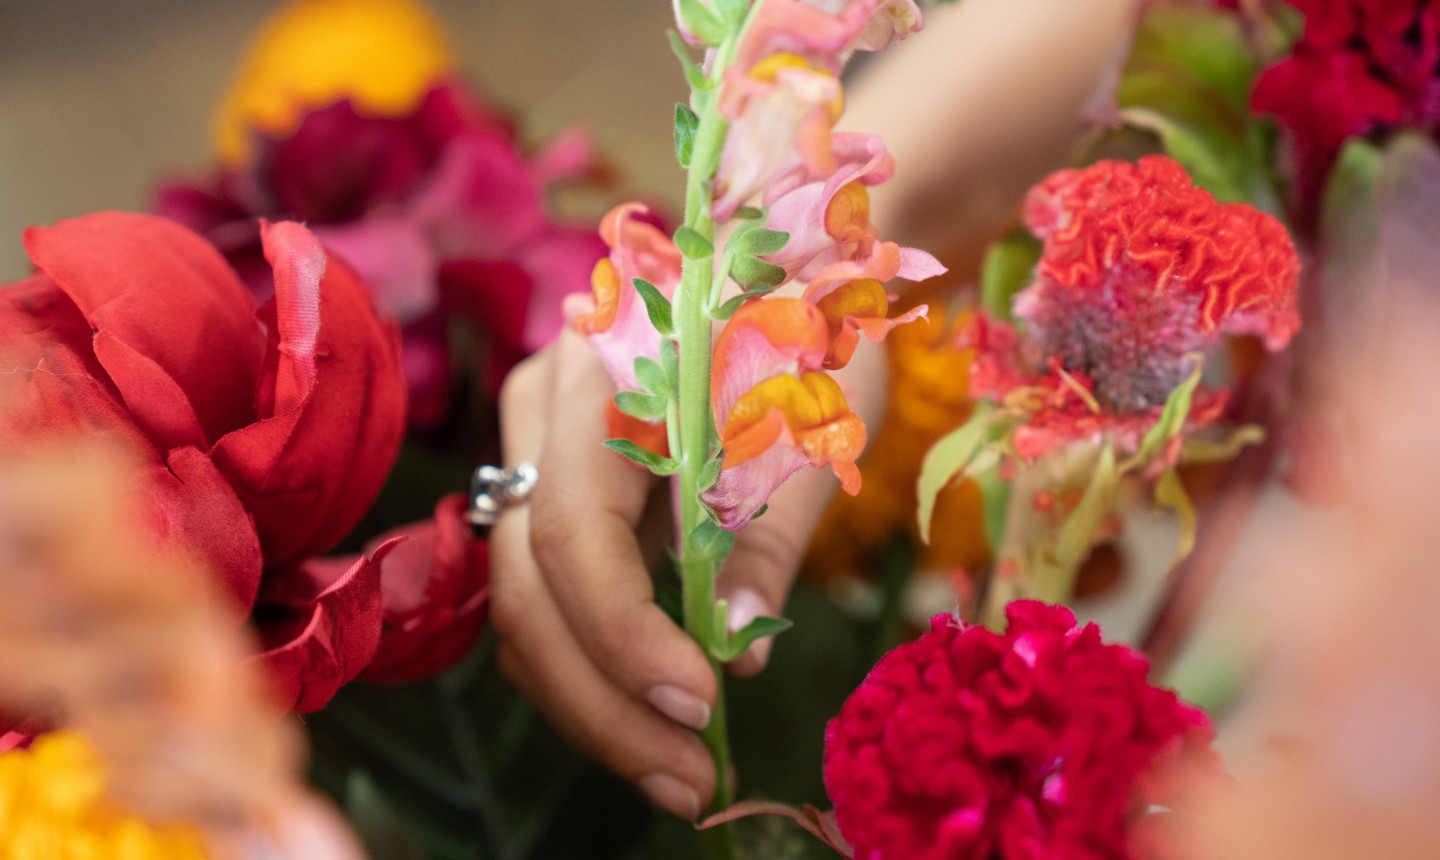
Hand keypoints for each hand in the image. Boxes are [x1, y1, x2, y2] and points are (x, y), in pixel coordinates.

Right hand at [489, 325, 881, 817]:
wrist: (784, 256)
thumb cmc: (809, 324)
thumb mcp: (809, 424)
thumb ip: (766, 534)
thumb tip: (735, 648)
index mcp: (598, 372)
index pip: (572, 529)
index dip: (623, 633)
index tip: (700, 705)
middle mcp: (539, 409)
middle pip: (527, 582)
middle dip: (602, 697)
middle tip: (688, 780)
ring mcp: (534, 447)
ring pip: (523, 601)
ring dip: (592, 698)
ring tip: (677, 769)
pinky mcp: (553, 486)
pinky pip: (546, 590)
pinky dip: (590, 660)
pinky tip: (648, 713)